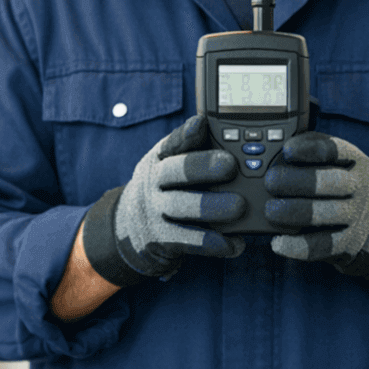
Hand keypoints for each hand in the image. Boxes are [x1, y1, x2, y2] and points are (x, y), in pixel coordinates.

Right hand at [82, 115, 245, 285]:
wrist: (128, 228)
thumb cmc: (163, 189)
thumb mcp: (167, 165)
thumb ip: (190, 149)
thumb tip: (209, 124)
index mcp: (159, 159)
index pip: (171, 142)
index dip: (186, 133)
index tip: (201, 124)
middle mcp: (153, 183)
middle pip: (175, 171)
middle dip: (203, 167)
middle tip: (231, 166)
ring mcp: (156, 213)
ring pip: (182, 207)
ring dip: (212, 207)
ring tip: (239, 206)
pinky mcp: (162, 241)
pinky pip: (189, 242)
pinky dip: (213, 244)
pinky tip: (234, 243)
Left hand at [264, 132, 368, 291]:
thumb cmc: (342, 183)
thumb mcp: (338, 161)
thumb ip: (311, 151)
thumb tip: (276, 151)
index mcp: (354, 160)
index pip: (334, 149)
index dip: (308, 149)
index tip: (286, 151)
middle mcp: (359, 187)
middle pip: (330, 182)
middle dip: (296, 181)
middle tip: (271, 182)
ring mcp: (355, 216)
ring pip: (326, 214)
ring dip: (294, 212)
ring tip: (270, 211)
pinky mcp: (347, 243)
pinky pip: (321, 246)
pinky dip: (297, 246)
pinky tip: (277, 242)